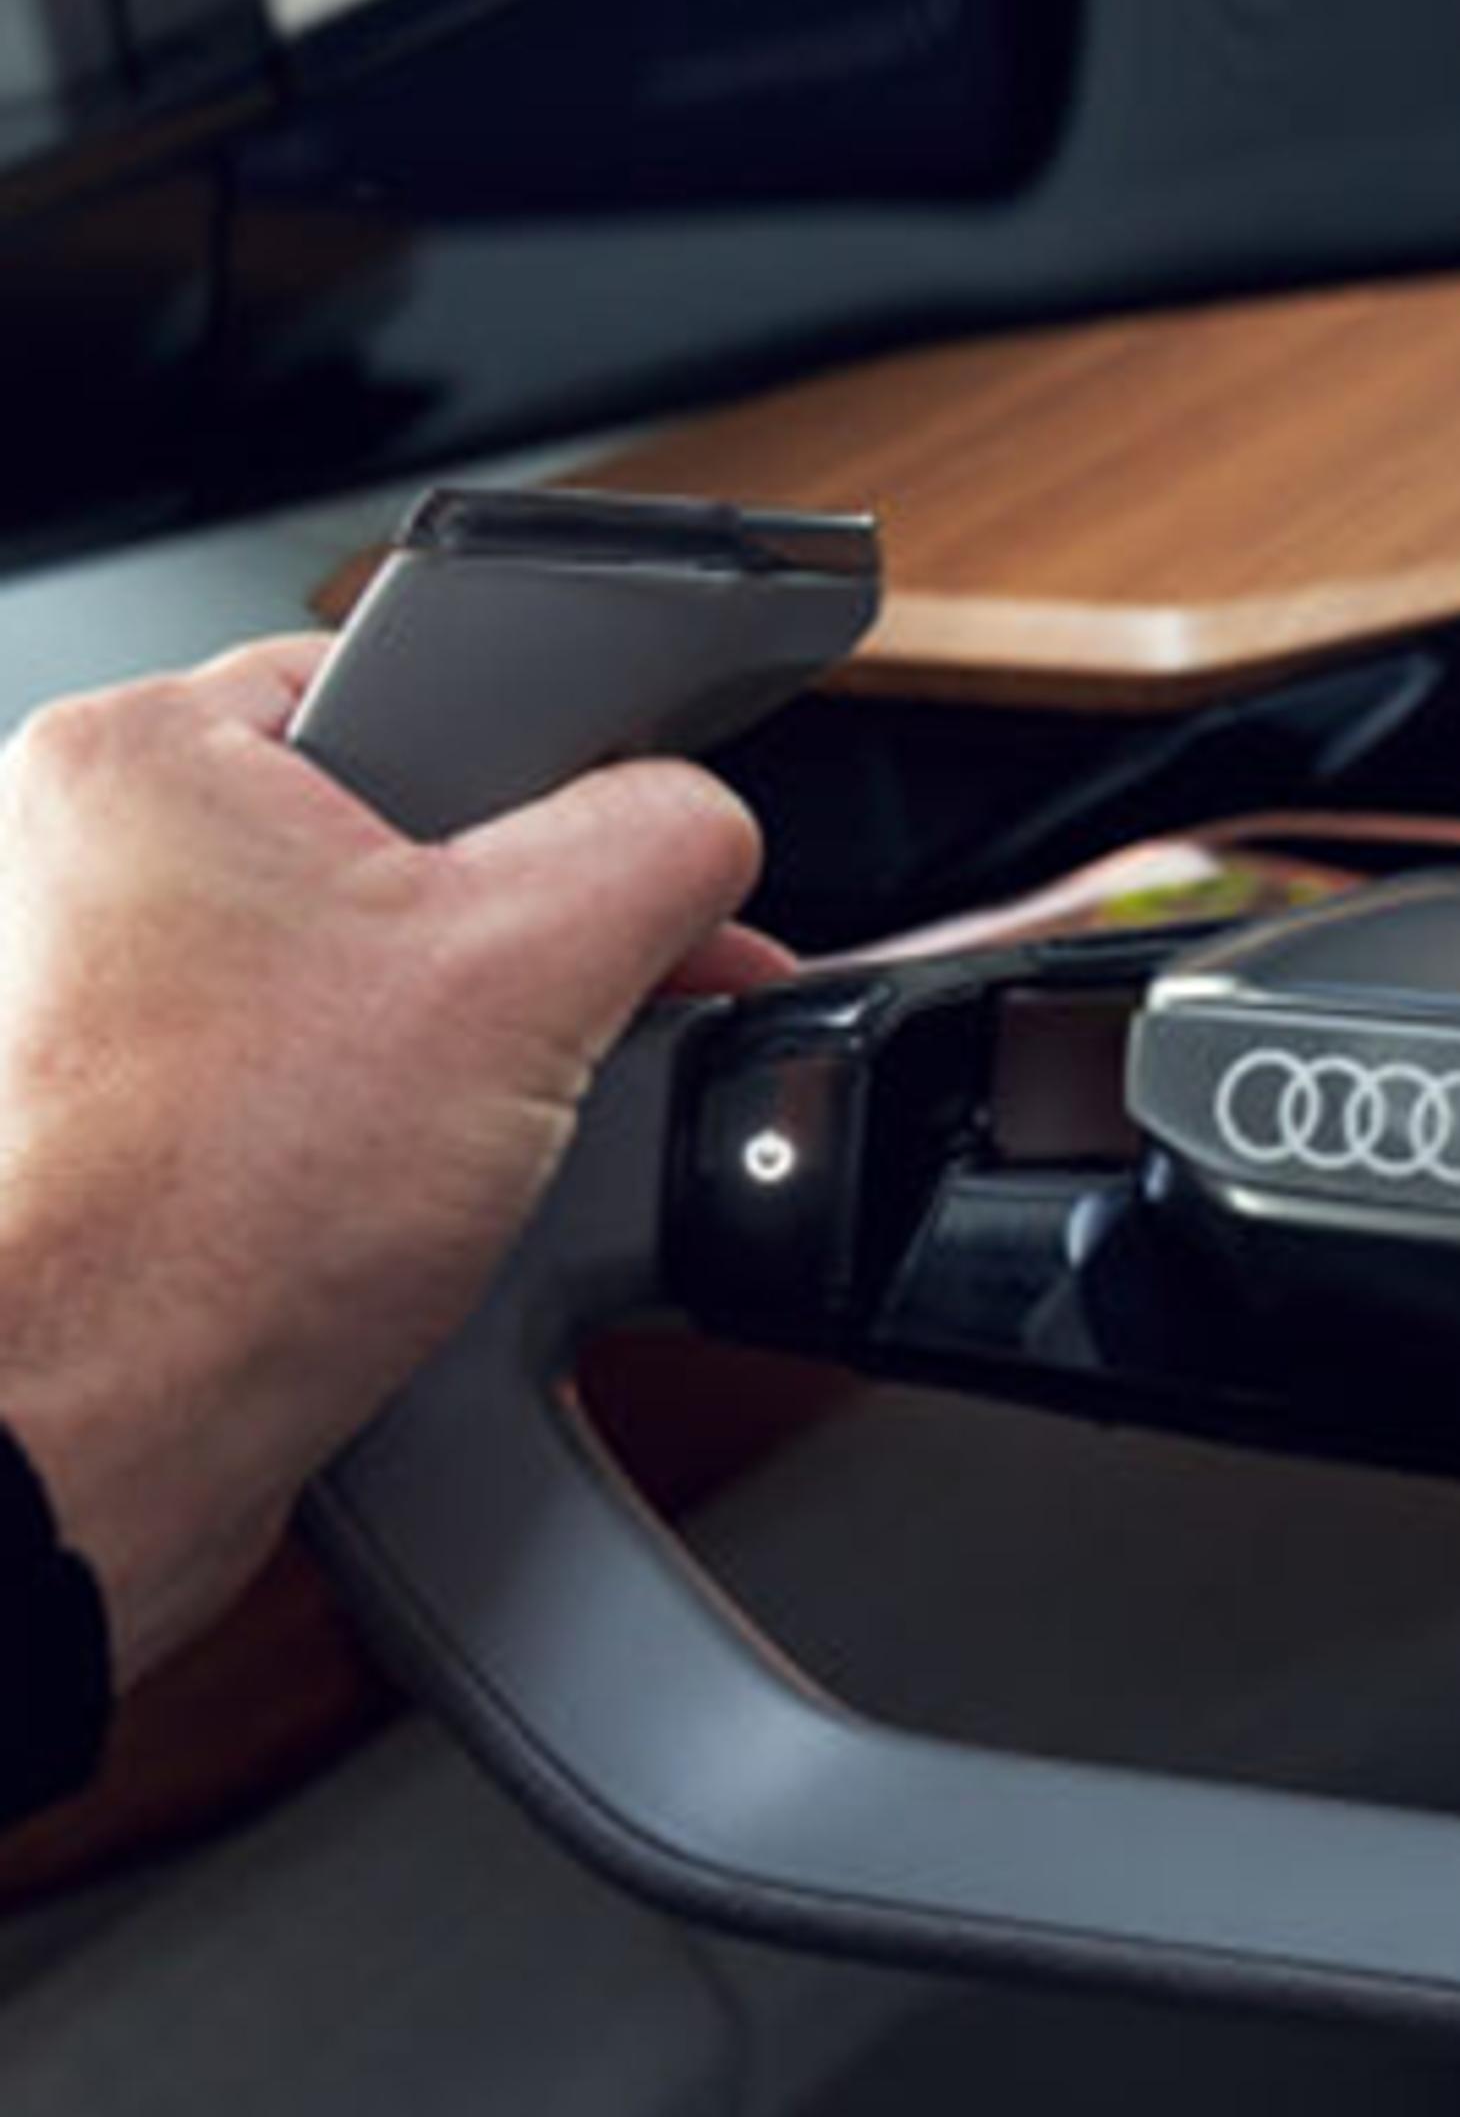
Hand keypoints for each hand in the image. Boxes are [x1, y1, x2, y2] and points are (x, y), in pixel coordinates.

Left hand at [0, 636, 786, 1682]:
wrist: (104, 1434)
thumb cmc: (221, 1211)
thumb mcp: (528, 968)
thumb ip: (655, 844)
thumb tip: (703, 824)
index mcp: (151, 753)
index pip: (433, 682)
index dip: (573, 786)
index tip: (633, 883)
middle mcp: (99, 858)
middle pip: (422, 840)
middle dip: (541, 942)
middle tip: (572, 1026)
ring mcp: (111, 1001)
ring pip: (385, 973)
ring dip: (483, 1048)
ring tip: (484, 1129)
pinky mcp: (146, 1125)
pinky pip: (336, 1081)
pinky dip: (406, 1130)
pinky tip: (427, 1194)